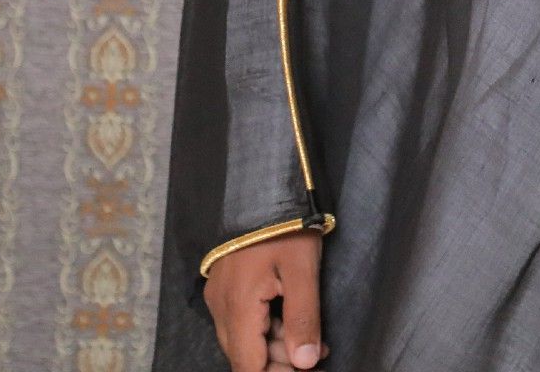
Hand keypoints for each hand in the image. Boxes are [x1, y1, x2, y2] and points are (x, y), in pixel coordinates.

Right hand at [204, 230, 323, 371]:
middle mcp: (221, 307)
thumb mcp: (303, 271)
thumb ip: (304, 319)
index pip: (247, 367)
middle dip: (280, 363)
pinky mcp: (227, 286)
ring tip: (316, 344)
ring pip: (245, 339)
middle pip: (246, 356)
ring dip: (277, 347)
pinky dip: (269, 328)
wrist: (261, 186)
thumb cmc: (286, 226)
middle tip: (318, 357)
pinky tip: (295, 323)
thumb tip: (305, 363)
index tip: (307, 370)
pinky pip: (244, 320)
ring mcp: (221, 296)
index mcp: (237, 308)